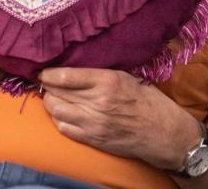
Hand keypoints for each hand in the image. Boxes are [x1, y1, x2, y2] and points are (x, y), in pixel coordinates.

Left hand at [39, 67, 199, 169]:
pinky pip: (64, 128)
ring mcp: (93, 123)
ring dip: (51, 102)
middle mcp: (97, 102)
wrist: (163, 133)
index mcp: (106, 81)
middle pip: (56, 93)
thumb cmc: (148, 100)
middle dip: (47, 87)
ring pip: (56, 111)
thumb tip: (73, 67)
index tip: (43, 72)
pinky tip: (63, 113)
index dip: (48, 74)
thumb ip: (99, 73)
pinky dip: (59, 119)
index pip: (65, 76)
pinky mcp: (92, 139)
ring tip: (54, 97)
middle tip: (47, 83)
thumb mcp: (126, 77)